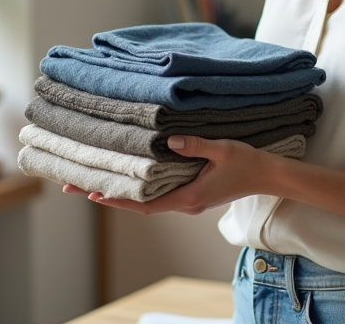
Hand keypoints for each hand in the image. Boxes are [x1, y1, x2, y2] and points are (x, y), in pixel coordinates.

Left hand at [61, 135, 275, 214]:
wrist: (268, 176)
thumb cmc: (247, 163)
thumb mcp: (222, 150)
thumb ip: (196, 145)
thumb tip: (170, 140)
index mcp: (189, 198)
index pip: (144, 204)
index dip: (117, 200)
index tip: (92, 193)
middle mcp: (185, 204)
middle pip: (139, 205)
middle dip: (108, 195)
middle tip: (76, 185)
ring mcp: (188, 201)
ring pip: (147, 201)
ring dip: (121, 192)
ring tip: (94, 180)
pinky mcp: (192, 194)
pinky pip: (159, 195)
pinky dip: (139, 189)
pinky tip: (129, 177)